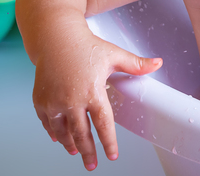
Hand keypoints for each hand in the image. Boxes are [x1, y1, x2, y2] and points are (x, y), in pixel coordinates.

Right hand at [32, 32, 162, 170]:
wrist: (55, 37)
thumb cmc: (86, 46)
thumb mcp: (113, 54)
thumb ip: (135, 64)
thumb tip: (158, 63)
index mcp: (92, 91)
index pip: (103, 123)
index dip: (109, 142)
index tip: (112, 155)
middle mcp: (71, 100)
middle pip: (81, 134)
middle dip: (88, 152)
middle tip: (93, 165)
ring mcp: (53, 102)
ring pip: (63, 132)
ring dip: (70, 145)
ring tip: (77, 152)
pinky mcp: (41, 101)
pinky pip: (48, 123)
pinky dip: (54, 132)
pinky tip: (60, 138)